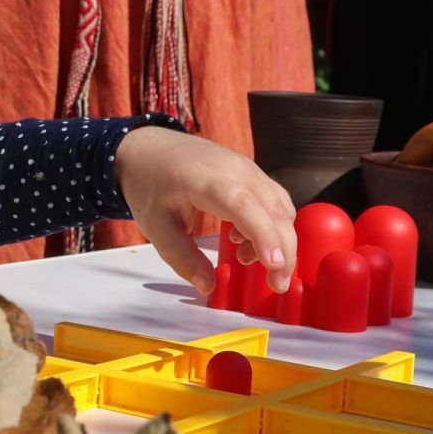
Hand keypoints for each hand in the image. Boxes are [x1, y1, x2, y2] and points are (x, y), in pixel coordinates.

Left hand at [115, 126, 297, 296]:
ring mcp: (247, 168)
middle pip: (274, 209)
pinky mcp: (252, 172)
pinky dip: (271, 225)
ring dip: (279, 239)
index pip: (245, 206)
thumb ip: (182, 257)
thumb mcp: (155, 226)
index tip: (274, 265)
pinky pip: (274, 200)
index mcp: (206, 180)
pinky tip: (244, 241)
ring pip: (280, 205)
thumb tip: (208, 286)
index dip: (264, 235)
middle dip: (284, 250)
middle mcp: (235, 169)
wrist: (149, 147)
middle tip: (277, 284)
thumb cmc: (150, 183)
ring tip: (247, 260)